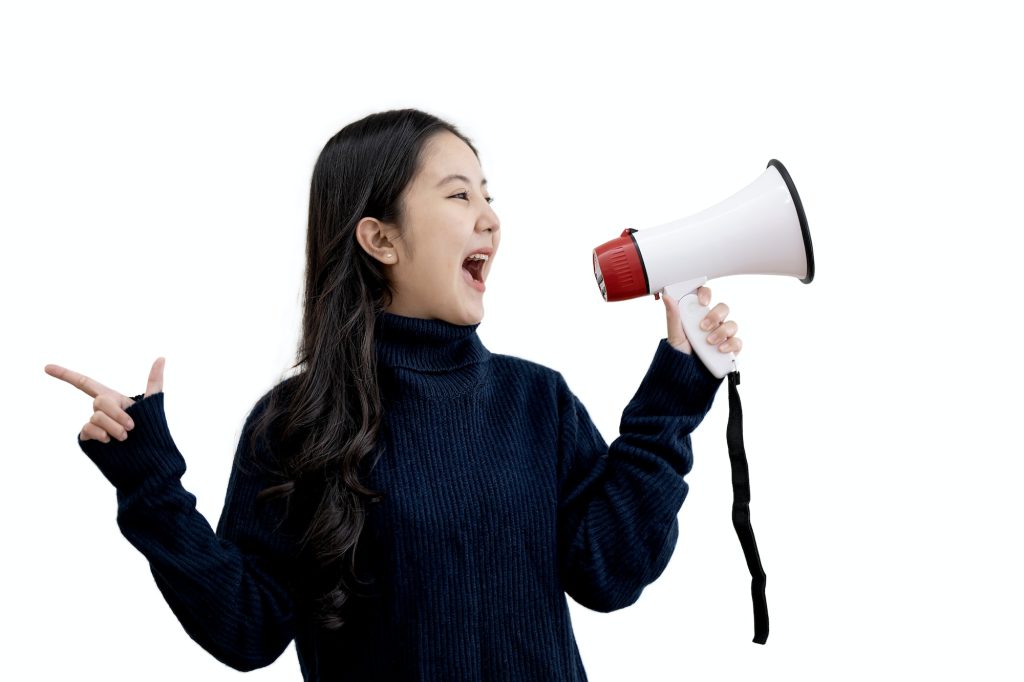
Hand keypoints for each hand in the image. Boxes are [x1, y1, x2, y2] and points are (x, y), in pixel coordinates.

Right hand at [44, 357, 164, 442]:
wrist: (148, 460)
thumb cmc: (151, 432)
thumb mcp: (153, 404)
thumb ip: (155, 381)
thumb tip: (162, 357)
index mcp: (112, 399)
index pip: (85, 383)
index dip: (66, 375)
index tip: (46, 367)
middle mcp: (100, 411)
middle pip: (99, 401)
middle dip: (117, 413)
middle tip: (132, 427)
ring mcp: (93, 426)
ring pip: (96, 417)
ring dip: (113, 427)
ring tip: (125, 437)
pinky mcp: (88, 439)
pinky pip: (88, 430)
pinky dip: (100, 434)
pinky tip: (109, 441)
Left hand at [661, 286, 742, 355]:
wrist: (687, 374)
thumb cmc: (681, 352)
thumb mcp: (675, 334)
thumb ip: (673, 315)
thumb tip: (667, 298)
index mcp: (699, 315)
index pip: (706, 297)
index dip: (706, 294)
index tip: (702, 302)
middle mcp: (713, 322)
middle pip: (723, 308)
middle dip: (715, 315)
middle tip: (703, 327)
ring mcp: (723, 335)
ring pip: (732, 324)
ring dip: (721, 332)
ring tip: (708, 341)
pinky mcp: (730, 348)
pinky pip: (737, 342)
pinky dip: (730, 344)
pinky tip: (720, 349)